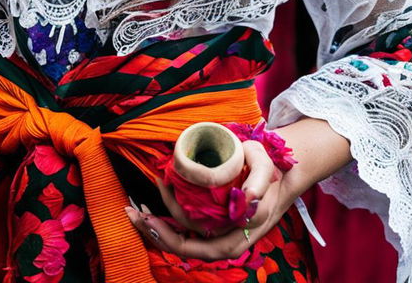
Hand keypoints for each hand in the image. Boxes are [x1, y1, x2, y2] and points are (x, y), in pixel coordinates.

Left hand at [126, 140, 299, 260]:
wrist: (280, 173)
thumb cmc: (269, 169)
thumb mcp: (265, 167)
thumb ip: (259, 179)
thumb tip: (248, 196)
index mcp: (237, 234)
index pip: (195, 243)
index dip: (169, 233)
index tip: (149, 216)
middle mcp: (226, 240)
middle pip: (184, 245)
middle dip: (155, 232)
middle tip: (131, 212)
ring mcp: (219, 233)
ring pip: (183, 239)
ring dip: (158, 228)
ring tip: (135, 211)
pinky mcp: (214, 223)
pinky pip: (187, 229)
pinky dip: (167, 220)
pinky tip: (153, 208)